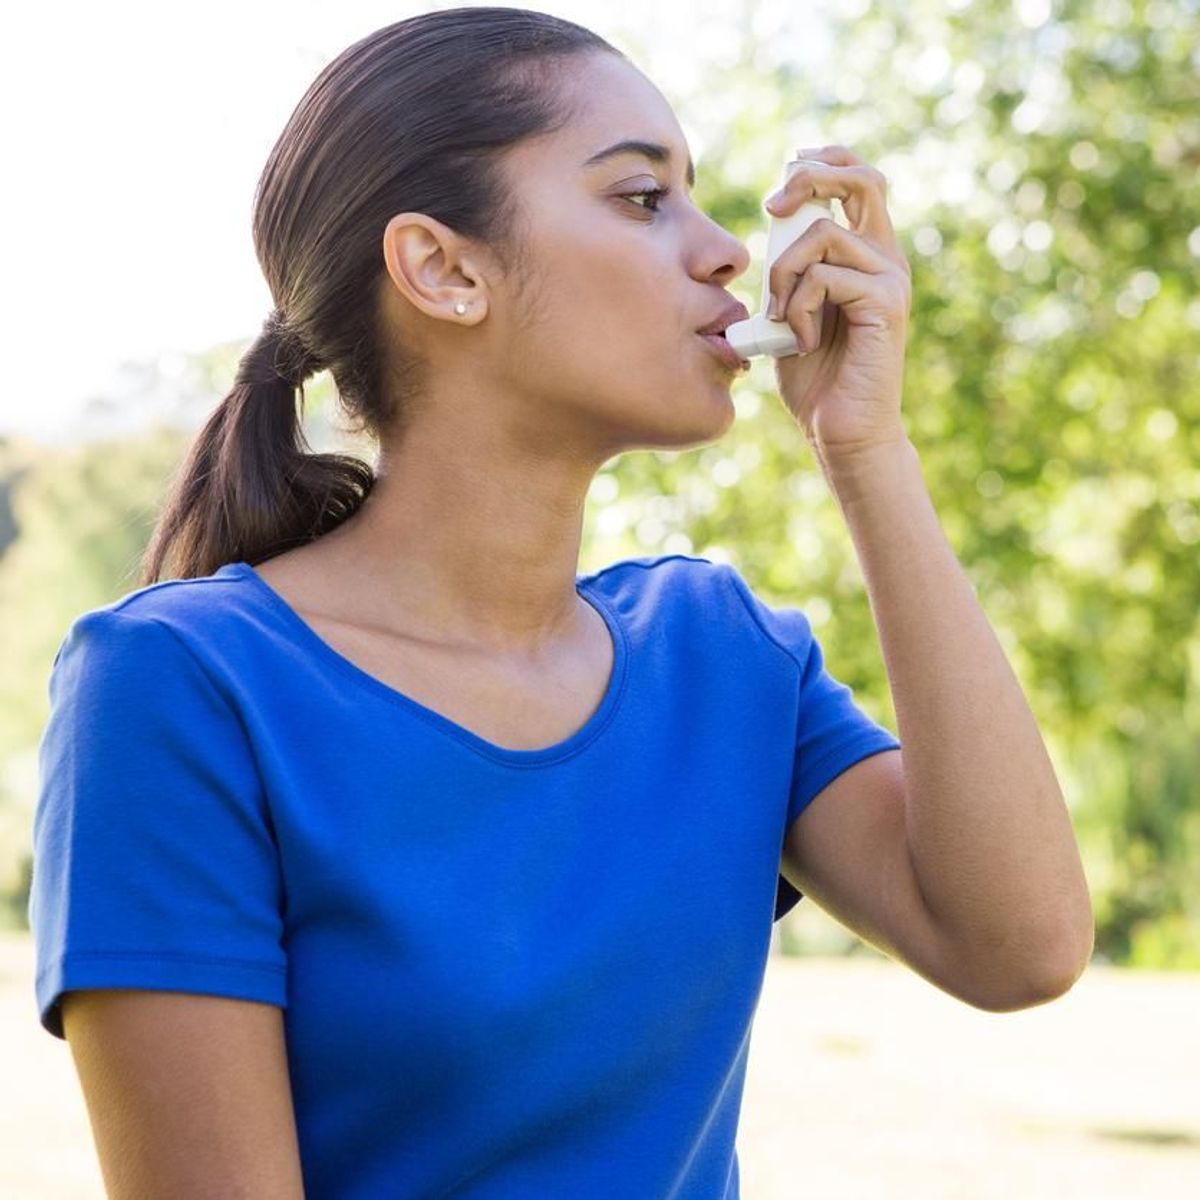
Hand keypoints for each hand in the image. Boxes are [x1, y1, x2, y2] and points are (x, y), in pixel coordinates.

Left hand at [764, 145, 912, 463]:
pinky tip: (801, 341)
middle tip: (774, 208)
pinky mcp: (886, 304)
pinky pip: (826, 277)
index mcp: (866, 252)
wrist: (839, 429)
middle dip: (810, 177)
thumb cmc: (813, 376)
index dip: (823, 161)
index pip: (858, 178)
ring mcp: (890, 279)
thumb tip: (773, 223)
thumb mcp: (789, 310)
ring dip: (784, 273)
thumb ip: (789, 269)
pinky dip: (798, 307)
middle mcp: (885, 257)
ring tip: (780, 317)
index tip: (785, 174)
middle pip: (861, 178)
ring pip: (824, 235)